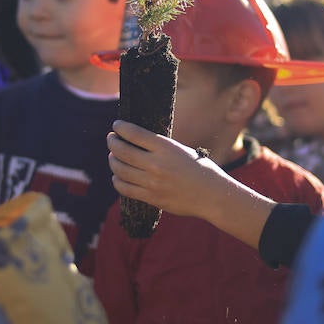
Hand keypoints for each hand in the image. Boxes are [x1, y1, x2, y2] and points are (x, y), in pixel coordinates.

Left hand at [108, 120, 233, 219]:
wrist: (212, 195)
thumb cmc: (200, 169)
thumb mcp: (181, 150)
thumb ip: (160, 147)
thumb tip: (136, 141)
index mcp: (166, 148)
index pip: (134, 133)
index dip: (120, 128)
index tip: (116, 125)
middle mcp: (157, 164)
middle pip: (122, 151)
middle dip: (112, 143)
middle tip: (111, 139)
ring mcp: (152, 182)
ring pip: (120, 169)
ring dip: (113, 161)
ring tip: (114, 157)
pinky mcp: (151, 197)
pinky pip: (124, 188)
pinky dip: (117, 180)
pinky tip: (118, 176)